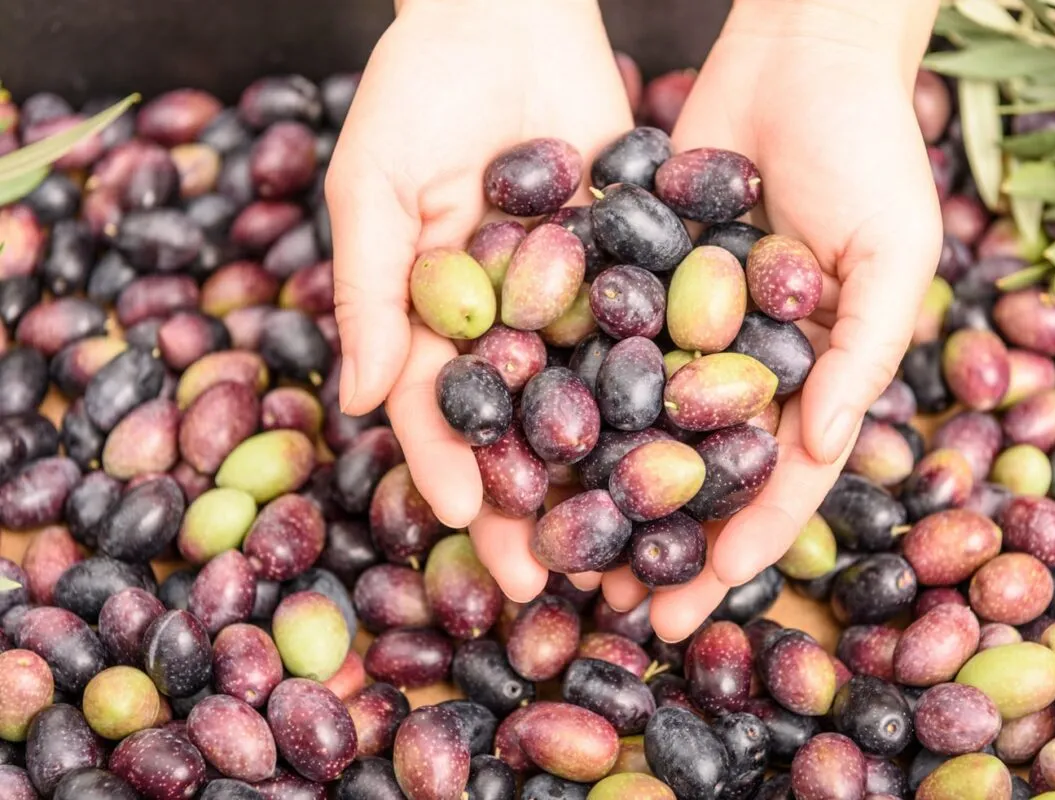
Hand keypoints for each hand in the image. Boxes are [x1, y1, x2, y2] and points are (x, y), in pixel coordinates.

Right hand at [326, 0, 632, 600]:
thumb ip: (366, 289)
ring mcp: (574, 300)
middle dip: (527, 501)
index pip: (435, 409)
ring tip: (627, 541)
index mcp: (435, 317)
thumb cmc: (417, 88)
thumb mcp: (374, 184)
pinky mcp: (635, 265)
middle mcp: (507, 323)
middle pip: (518, 429)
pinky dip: (672, 389)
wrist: (509, 9)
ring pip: (591, 401)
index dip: (444, 463)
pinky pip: (654, 333)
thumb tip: (353, 400)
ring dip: (605, 472)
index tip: (460, 516)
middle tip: (545, 576)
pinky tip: (697, 446)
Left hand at [599, 0, 942, 639]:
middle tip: (605, 602)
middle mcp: (744, 363)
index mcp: (812, 376)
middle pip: (695, 469)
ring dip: (600, 482)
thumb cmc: (871, 149)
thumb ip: (861, 355)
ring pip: (636, 421)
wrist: (800, 50)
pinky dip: (566, 389)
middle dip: (657, 536)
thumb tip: (816, 450)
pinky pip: (599, 343)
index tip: (691, 604)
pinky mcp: (636, 276)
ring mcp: (686, 324)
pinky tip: (519, 437)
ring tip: (552, 539)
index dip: (740, 546)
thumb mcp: (893, 256)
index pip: (776, 482)